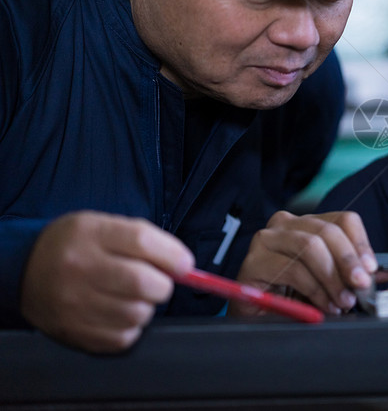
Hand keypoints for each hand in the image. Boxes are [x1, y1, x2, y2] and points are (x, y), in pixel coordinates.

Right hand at [20, 211, 194, 352]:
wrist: (26, 270)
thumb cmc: (76, 246)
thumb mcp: (105, 225)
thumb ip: (146, 239)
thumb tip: (184, 264)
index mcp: (91, 234)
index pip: (142, 241)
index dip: (173, 256)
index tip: (185, 265)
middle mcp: (79, 267)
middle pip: (143, 283)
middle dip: (162, 285)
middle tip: (157, 283)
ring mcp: (74, 303)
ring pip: (137, 314)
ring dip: (146, 308)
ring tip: (132, 298)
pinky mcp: (74, 331)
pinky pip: (123, 337)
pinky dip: (130, 327)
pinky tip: (117, 313)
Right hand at [231, 210, 377, 316]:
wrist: (254, 315)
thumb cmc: (291, 294)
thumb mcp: (328, 282)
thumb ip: (354, 274)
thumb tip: (387, 273)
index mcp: (308, 223)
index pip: (343, 220)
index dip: (361, 243)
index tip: (372, 268)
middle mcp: (286, 224)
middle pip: (328, 231)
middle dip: (349, 261)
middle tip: (360, 286)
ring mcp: (267, 239)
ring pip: (310, 246)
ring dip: (332, 277)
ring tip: (342, 301)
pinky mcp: (254, 260)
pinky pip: (292, 269)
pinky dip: (314, 289)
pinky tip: (323, 304)